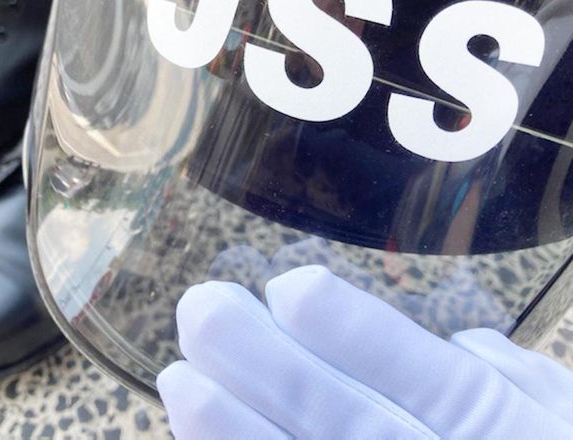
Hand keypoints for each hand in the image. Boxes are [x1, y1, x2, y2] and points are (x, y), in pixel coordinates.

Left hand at [158, 266, 572, 438]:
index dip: (353, 332)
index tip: (289, 287)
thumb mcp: (564, 420)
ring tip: (178, 380)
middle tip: (200, 308)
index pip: (421, 376)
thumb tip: (462, 343)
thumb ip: (518, 387)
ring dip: (235, 433)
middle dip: (266, 365)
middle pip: (344, 421)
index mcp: (499, 431)